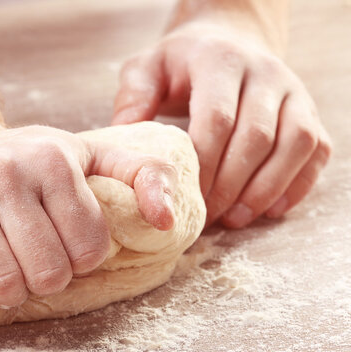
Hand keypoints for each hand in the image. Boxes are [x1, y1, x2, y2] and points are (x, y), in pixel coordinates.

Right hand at [0, 123, 176, 321]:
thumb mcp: (86, 154)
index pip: (90, 249)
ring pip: (2, 286)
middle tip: (33, 262)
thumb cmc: (24, 161)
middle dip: (46, 279)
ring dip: (9, 293)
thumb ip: (142, 175)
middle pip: (47, 273)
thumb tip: (166, 221)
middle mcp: (2, 172)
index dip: (81, 260)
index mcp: (52, 160)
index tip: (64, 246)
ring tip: (5, 272)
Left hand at [112, 21, 331, 227]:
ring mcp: (294, 91)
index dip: (202, 165)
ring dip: (265, 189)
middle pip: (256, 137)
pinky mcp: (309, 111)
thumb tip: (124, 136)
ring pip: (295, 144)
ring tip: (233, 219)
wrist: (228, 41)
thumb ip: (134, 97)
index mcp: (220, 61)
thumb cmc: (181, 65)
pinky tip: (267, 209)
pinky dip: (296, 185)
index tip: (183, 196)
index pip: (217, 118)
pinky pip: (316, 151)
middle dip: (229, 185)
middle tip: (204, 217)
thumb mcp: (147, 69)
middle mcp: (265, 72)